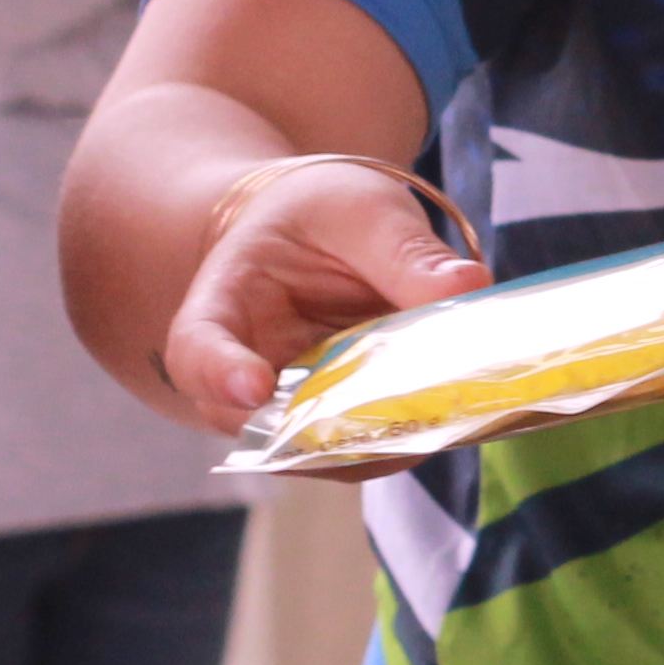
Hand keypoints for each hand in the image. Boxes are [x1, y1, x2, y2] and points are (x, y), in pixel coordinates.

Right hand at [157, 158, 490, 431]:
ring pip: (319, 452)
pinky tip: (453, 413)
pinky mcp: (339, 426)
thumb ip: (406, 252)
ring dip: (377, 441)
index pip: (195, 348)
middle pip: (257, 426)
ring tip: (441, 408)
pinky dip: (406, 438)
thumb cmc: (327, 213)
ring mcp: (291, 408)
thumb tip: (468, 287)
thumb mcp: (364, 212)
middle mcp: (246, 371)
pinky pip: (364, 449)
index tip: (252, 385)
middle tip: (400, 409)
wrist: (330, 235)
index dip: (217, 373)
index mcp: (226, 302)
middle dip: (326, 430)